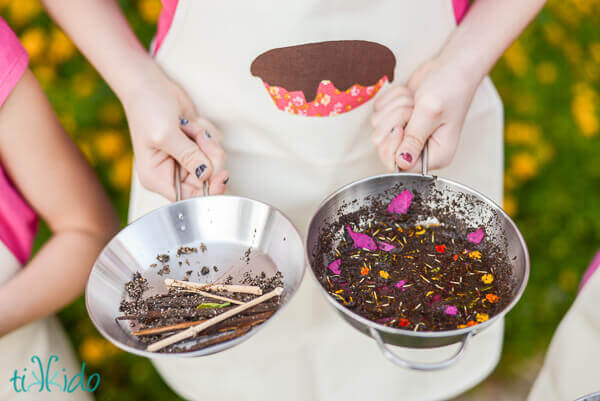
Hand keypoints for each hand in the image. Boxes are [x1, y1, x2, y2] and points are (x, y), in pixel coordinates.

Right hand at [122, 67, 227, 199]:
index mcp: (157, 178)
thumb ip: (188, 157)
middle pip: (207, 180)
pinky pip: (215, 146)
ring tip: (189, 126)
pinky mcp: (197, 146)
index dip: (208, 191)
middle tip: (200, 138)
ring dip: (207, 141)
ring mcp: (186, 159)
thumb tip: (207, 174)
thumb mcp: (165, 134)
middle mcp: (172, 173)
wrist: (150, 83)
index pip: (189, 198)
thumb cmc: (147, 108)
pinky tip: (192, 123)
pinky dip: (208, 132)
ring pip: (215, 162)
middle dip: (209, 156)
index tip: (220, 175)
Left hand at [371, 58, 478, 171]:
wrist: (452, 65)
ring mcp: (406, 133)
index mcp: (436, 155)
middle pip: (384, 149)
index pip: (400, 168)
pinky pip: (378, 112)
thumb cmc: (450, 87)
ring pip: (378, 127)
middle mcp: (419, 148)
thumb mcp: (431, 112)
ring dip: (394, 108)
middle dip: (393, 123)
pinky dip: (391, 99)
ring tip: (415, 100)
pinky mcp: (396, 118)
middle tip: (411, 110)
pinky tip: (410, 95)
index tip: (399, 128)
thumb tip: (402, 163)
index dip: (392, 148)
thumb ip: (414, 138)